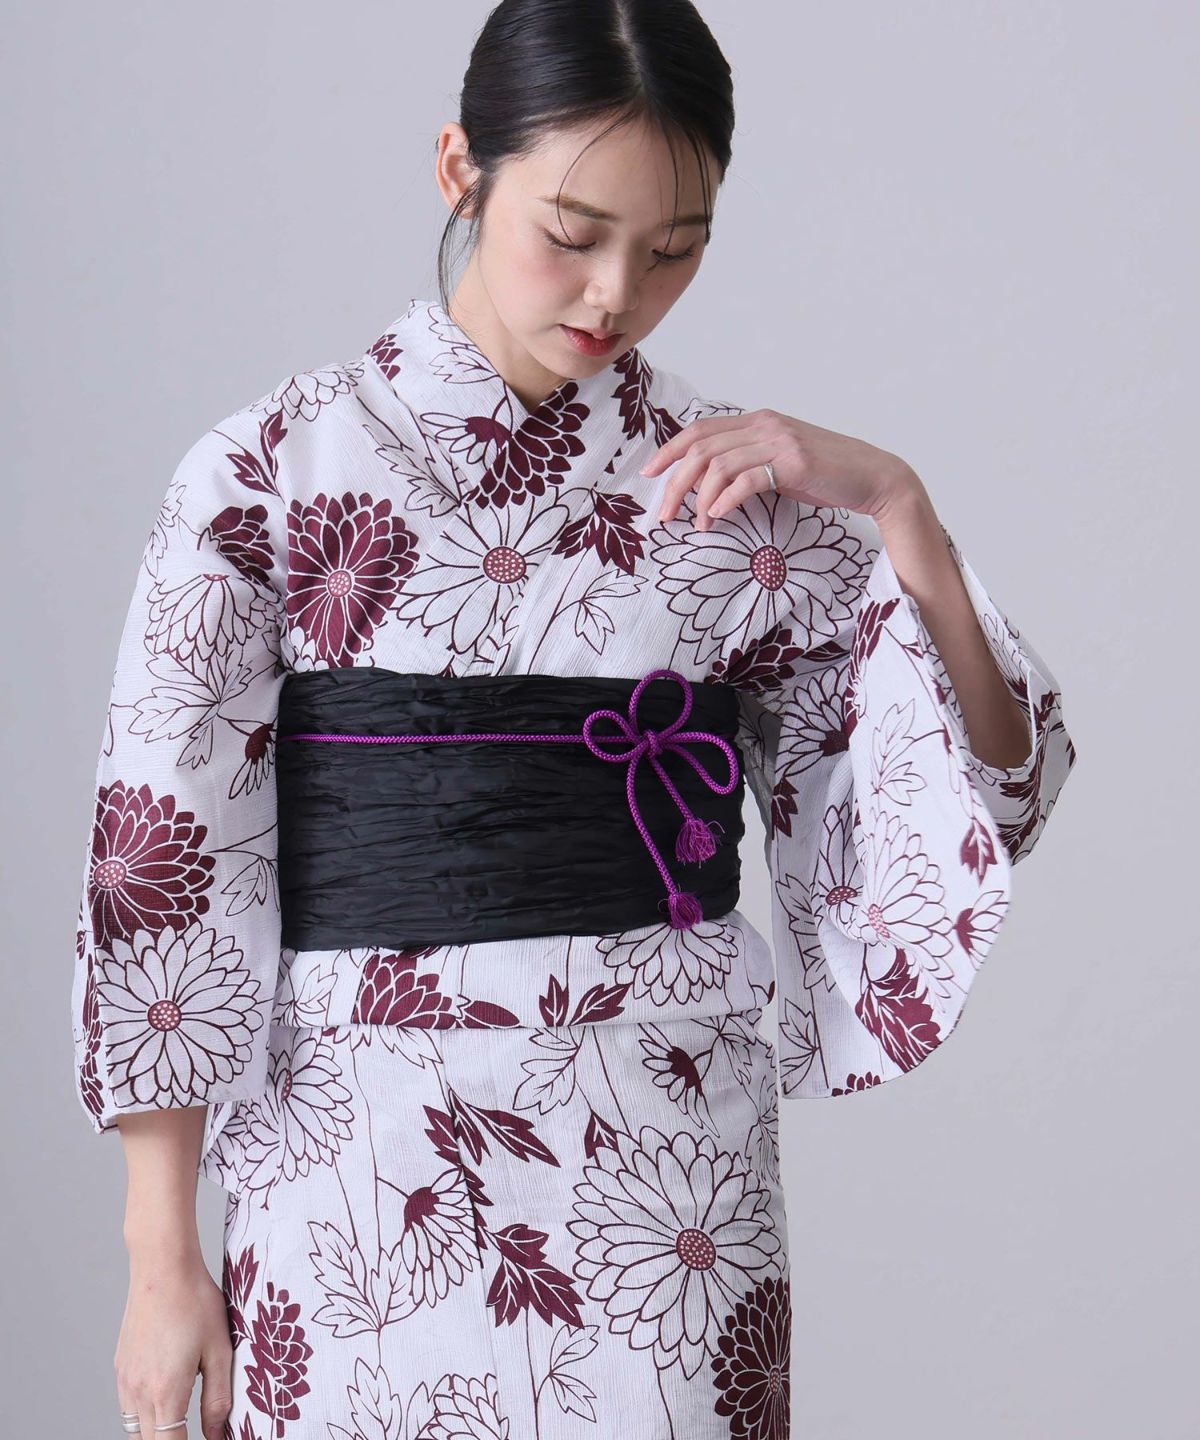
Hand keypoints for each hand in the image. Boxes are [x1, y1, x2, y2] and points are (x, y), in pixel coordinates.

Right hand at [114, 1249, 232, 1439]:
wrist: (161, 1266)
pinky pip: (129, 1407)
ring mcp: (125, 1381)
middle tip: (195, 1431)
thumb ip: (218, 1398)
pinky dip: (145, 1416)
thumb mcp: (219, 1350)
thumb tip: (218, 1434)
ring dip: (156, 1433)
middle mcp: (138, 1393)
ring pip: (135, 1429)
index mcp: (165, 1392)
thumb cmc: (195, 1302)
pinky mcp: (120, 1368)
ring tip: (182, 1423)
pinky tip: (165, 1399)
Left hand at [640, 408, 919, 528]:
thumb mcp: (781, 463)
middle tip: (663, 514)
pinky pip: (745, 480)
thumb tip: (711, 485)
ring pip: (718, 465)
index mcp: (758, 420)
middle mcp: (765, 425)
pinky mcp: (793, 463)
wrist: (873, 477)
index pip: (700, 429)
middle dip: (674, 482)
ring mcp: (779, 441)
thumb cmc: (827, 475)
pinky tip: (717, 518)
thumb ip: (749, 464)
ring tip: (695, 525)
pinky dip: (724, 501)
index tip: (650, 473)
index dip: (670, 450)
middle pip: (701, 448)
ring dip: (698, 498)